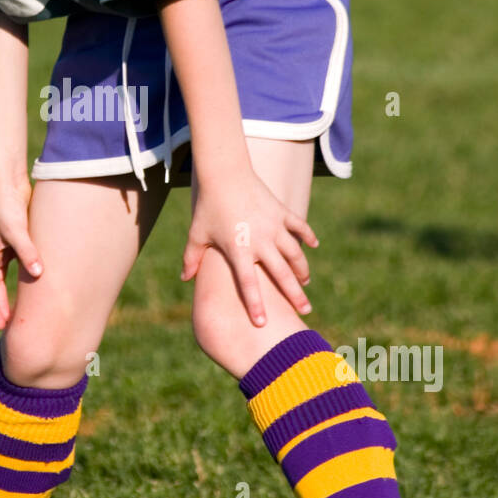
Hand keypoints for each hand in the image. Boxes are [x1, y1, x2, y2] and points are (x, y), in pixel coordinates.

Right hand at [0, 181, 42, 329]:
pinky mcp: (12, 242)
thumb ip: (27, 251)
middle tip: (4, 326)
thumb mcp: (17, 230)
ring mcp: (0, 248)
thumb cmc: (8, 204)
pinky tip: (27, 289)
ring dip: (1, 298)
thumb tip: (38, 273)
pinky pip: (9, 269)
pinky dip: (13, 282)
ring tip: (12, 315)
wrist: (10, 182)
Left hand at [180, 173, 318, 326]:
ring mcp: (274, 225)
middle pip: (281, 273)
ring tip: (305, 282)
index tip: (263, 324)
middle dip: (295, 294)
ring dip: (302, 269)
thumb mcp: (197, 234)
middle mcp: (260, 240)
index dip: (255, 305)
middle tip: (305, 311)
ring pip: (295, 253)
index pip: (248, 284)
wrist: (224, 173)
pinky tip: (313, 246)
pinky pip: (300, 226)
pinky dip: (308, 236)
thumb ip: (192, 258)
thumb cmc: (208, 206)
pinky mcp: (282, 211)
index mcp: (238, 250)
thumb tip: (185, 278)